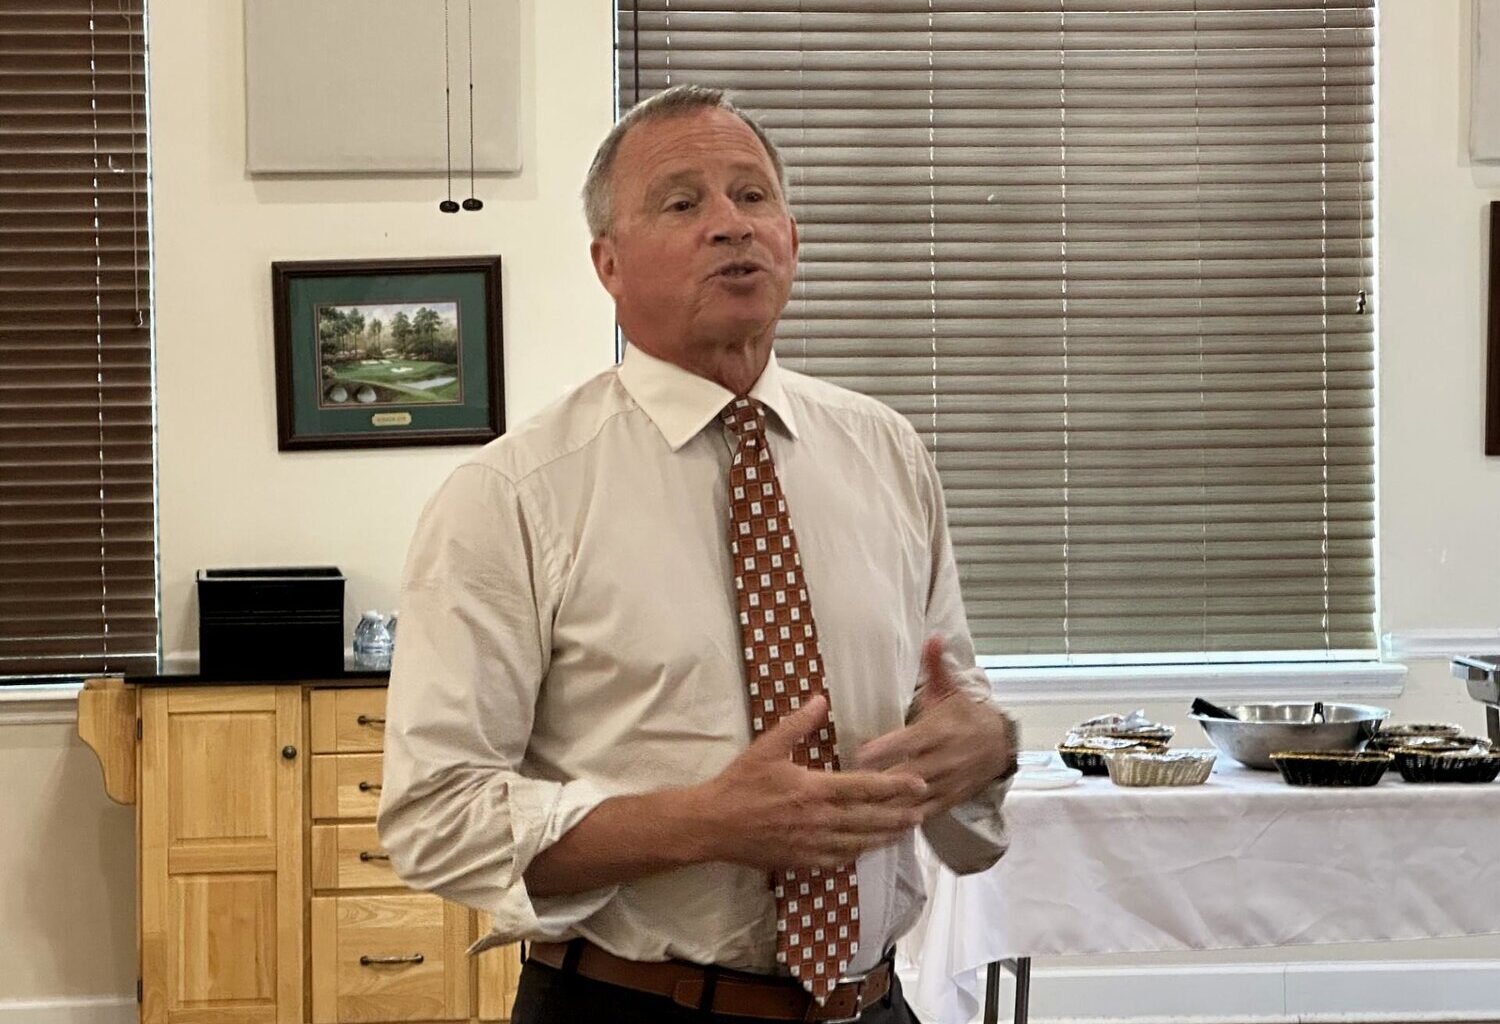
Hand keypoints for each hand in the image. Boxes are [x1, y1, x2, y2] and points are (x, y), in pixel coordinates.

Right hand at [692, 695, 928, 871]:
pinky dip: (858, 854)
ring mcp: (812, 844)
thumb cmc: (739, 784)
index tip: (918, 784)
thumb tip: (821, 700)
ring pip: (859, 842)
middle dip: (899, 815)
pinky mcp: (802, 861)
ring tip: (905, 831)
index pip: (864, 787)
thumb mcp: (767, 747)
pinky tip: (868, 849)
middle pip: (869, 819)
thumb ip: (797, 724)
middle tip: (923, 811)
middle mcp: (819, 820)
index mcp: (814, 789)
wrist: (713, 825)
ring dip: (885, 836)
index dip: (895, 786)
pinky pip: (838, 860)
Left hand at [854, 635, 1017, 818]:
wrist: (999, 744)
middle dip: (880, 783)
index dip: (887, 748)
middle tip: (846, 789)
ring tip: (856, 816)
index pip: (910, 741)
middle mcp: (943, 759)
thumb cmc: (963, 714)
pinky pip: (925, 814)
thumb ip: (936, 666)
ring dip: (887, 808)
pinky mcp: (949, 800)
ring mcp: (947, 783)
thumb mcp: (950, 689)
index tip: (861, 753)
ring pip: (914, 799)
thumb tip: (933, 636)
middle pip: (908, 774)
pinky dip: (904, 823)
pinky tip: (879, 831)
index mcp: (939, 731)